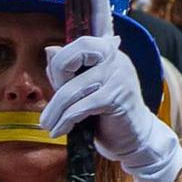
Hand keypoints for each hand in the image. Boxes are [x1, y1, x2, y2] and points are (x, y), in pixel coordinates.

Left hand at [38, 35, 181, 181]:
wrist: (134, 138)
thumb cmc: (107, 113)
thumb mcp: (84, 88)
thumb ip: (68, 70)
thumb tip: (49, 50)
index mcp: (108, 51)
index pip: (79, 43)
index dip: (61, 63)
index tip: (57, 85)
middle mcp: (115, 58)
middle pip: (73, 55)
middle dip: (57, 79)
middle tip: (52, 103)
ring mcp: (118, 76)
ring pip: (72, 89)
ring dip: (55, 110)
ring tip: (48, 125)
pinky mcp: (117, 98)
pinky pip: (81, 107)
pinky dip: (65, 121)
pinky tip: (60, 130)